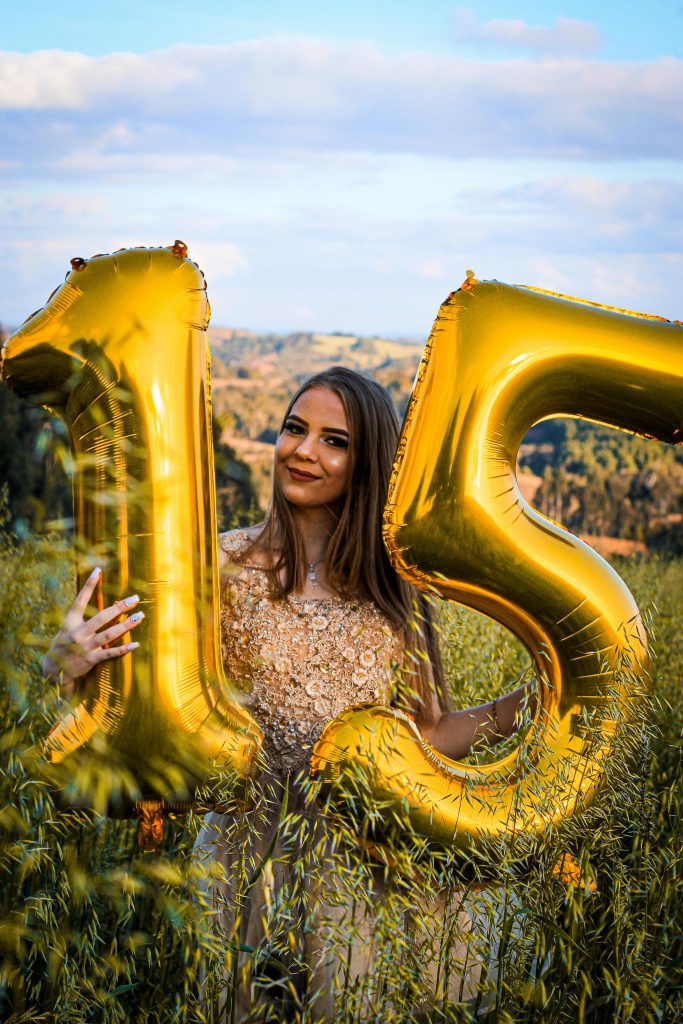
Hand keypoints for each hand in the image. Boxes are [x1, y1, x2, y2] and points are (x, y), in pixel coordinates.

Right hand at [42, 567, 143, 698]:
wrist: (54, 670)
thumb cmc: (64, 644)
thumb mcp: (67, 628)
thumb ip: (82, 618)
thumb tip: (104, 606)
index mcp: (70, 622)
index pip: (80, 600)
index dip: (88, 585)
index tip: (98, 571)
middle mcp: (78, 633)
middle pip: (102, 617)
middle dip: (120, 607)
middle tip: (135, 598)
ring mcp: (85, 647)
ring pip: (110, 634)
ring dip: (126, 625)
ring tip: (139, 616)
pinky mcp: (91, 660)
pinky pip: (110, 653)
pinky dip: (124, 649)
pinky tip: (136, 644)